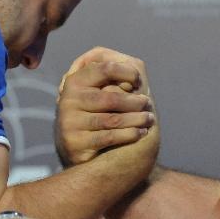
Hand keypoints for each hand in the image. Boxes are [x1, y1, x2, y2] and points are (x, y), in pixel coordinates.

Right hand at [56, 47, 156, 165]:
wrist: (87, 150)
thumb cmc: (100, 112)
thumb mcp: (102, 90)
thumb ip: (114, 78)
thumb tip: (134, 76)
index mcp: (76, 80)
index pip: (105, 68)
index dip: (127, 72)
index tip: (138, 81)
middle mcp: (70, 99)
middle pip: (112, 98)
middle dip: (135, 101)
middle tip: (148, 103)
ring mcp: (70, 122)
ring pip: (113, 119)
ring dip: (137, 119)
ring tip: (149, 119)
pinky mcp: (76, 143)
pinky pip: (110, 136)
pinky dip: (130, 134)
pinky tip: (141, 132)